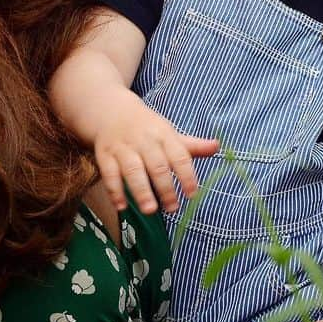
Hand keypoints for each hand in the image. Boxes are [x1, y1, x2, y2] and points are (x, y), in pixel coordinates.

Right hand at [93, 90, 218, 213]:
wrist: (111, 110)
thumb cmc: (147, 128)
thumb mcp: (170, 133)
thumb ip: (192, 145)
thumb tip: (217, 147)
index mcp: (164, 134)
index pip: (179, 155)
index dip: (187, 174)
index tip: (193, 194)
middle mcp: (144, 141)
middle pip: (157, 165)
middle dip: (165, 187)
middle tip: (173, 208)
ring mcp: (123, 148)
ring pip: (133, 170)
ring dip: (141, 191)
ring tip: (150, 210)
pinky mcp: (105, 155)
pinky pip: (109, 174)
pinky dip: (114, 191)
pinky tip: (122, 207)